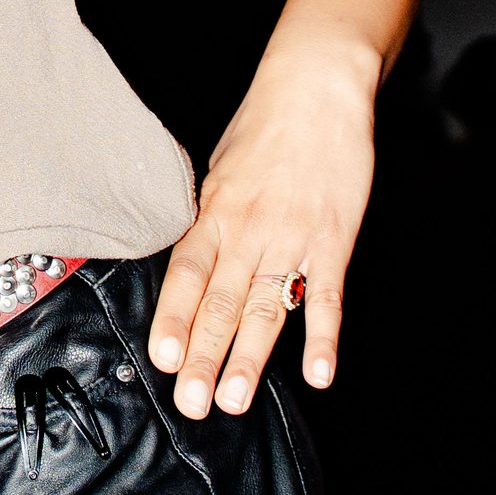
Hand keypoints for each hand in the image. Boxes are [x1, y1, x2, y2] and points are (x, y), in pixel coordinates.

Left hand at [150, 43, 373, 418]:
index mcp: (215, 214)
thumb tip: (192, 265)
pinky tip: (319, 374)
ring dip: (251, 358)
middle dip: (203, 357)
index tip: (161, 358)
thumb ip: (208, 221)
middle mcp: (249, 231)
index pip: (186, 275)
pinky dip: (323, 337)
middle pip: (221, 304)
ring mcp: (293, 238)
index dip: (173, 318)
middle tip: (191, 404)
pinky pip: (327, 297)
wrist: (316, 90)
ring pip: (267, 308)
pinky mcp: (334, 240)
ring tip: (234, 400)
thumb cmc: (264, 128)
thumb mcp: (219, 170)